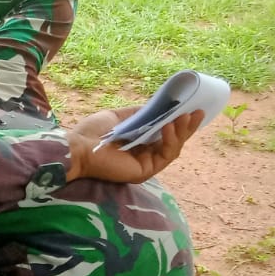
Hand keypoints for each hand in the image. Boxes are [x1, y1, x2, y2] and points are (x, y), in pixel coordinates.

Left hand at [66, 108, 201, 184]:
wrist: (76, 147)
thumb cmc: (92, 132)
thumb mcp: (119, 116)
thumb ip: (139, 113)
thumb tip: (159, 104)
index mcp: (139, 143)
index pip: (164, 133)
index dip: (178, 121)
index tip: (190, 107)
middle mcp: (145, 155)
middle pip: (173, 141)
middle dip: (186, 126)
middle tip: (198, 111)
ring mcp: (146, 165)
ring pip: (173, 148)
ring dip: (181, 131)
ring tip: (186, 116)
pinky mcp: (145, 171)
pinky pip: (165, 155)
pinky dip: (169, 140)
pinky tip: (167, 126)